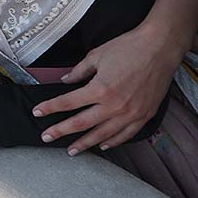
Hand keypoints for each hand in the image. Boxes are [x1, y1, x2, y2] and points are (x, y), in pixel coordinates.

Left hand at [32, 23, 184, 153]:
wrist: (160, 48)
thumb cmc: (127, 47)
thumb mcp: (96, 55)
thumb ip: (79, 71)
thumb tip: (65, 81)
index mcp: (100, 88)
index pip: (68, 102)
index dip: (50, 108)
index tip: (37, 113)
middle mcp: (115, 105)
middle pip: (82, 123)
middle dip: (61, 130)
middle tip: (46, 137)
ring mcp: (132, 113)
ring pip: (103, 134)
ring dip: (86, 143)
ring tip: (72, 150)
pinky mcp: (145, 115)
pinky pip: (126, 134)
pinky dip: (113, 141)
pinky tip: (103, 145)